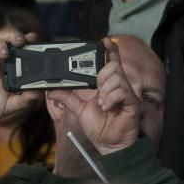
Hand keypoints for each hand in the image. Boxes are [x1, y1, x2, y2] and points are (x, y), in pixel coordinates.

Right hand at [0, 31, 40, 126]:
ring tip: (5, 54)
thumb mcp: (12, 105)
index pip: (19, 50)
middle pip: (7, 42)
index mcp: (10, 68)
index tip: (33, 38)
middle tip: (20, 41)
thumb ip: (24, 99)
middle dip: (13, 37)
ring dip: (0, 46)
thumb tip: (37, 93)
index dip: (25, 41)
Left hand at [46, 38, 140, 154]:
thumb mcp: (78, 109)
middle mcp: (119, 87)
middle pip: (112, 68)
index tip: (105, 40)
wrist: (109, 144)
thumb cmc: (99, 127)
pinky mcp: (133, 103)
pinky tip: (108, 108)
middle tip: (98, 92)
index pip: (110, 63)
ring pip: (116, 78)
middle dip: (101, 77)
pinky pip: (121, 92)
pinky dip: (111, 99)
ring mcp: (127, 94)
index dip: (109, 51)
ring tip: (103, 105)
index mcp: (107, 86)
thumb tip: (51, 90)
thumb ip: (66, 98)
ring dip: (105, 91)